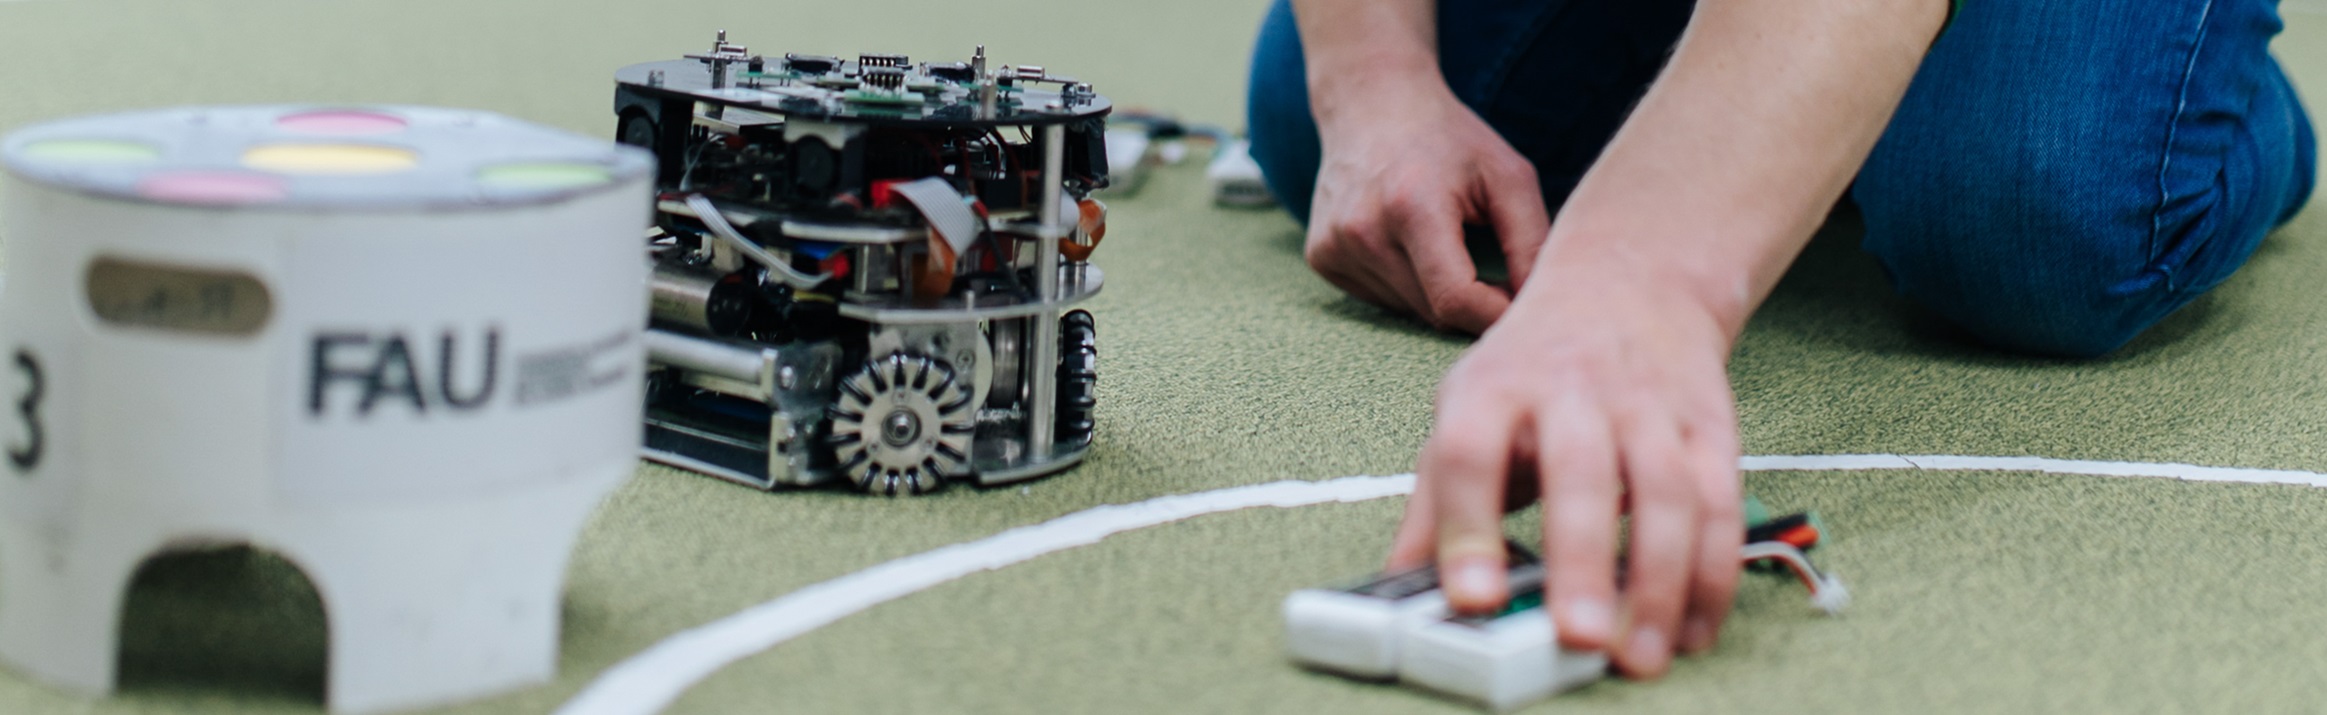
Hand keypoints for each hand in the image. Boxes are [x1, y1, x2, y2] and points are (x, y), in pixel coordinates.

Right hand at [1303, 83, 1549, 333]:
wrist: (1371, 102)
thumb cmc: (1450, 139)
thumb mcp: (1507, 175)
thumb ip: (1530, 241)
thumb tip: (1539, 304)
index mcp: (1412, 207)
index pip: (1455, 300)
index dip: (1497, 315)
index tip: (1523, 305)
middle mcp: (1363, 231)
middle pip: (1434, 312)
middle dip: (1473, 305)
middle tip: (1496, 275)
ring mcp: (1334, 246)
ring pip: (1408, 311)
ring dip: (1439, 295)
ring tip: (1446, 243)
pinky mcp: (1320, 257)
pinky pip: (1380, 299)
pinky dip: (1407, 286)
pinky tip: (1408, 242)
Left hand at [1386, 258, 1744, 678]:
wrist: (1628, 283)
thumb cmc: (1531, 366)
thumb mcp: (1464, 409)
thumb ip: (1434, 502)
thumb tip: (1397, 584)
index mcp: (1494, 388)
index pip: (1470, 452)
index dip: (1467, 527)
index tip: (1471, 598)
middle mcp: (1573, 390)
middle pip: (1580, 474)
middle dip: (1581, 561)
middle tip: (1577, 638)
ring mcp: (1649, 405)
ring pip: (1667, 492)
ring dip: (1659, 580)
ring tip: (1638, 655)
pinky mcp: (1710, 426)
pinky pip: (1720, 502)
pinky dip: (1712, 572)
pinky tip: (1692, 628)